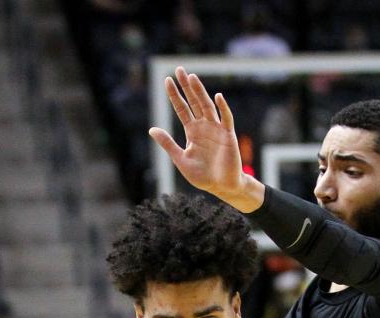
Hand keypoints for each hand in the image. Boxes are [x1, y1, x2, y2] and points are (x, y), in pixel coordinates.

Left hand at [149, 66, 263, 210]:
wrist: (221, 187)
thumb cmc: (202, 176)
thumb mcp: (181, 160)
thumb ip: (168, 144)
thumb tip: (151, 129)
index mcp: (192, 132)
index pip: (182, 109)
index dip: (175, 96)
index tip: (167, 81)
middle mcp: (204, 126)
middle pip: (194, 102)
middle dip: (186, 87)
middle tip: (179, 70)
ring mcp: (216, 129)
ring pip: (207, 106)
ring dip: (200, 92)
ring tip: (192, 78)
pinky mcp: (228, 135)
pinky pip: (226, 118)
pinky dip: (222, 108)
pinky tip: (217, 97)